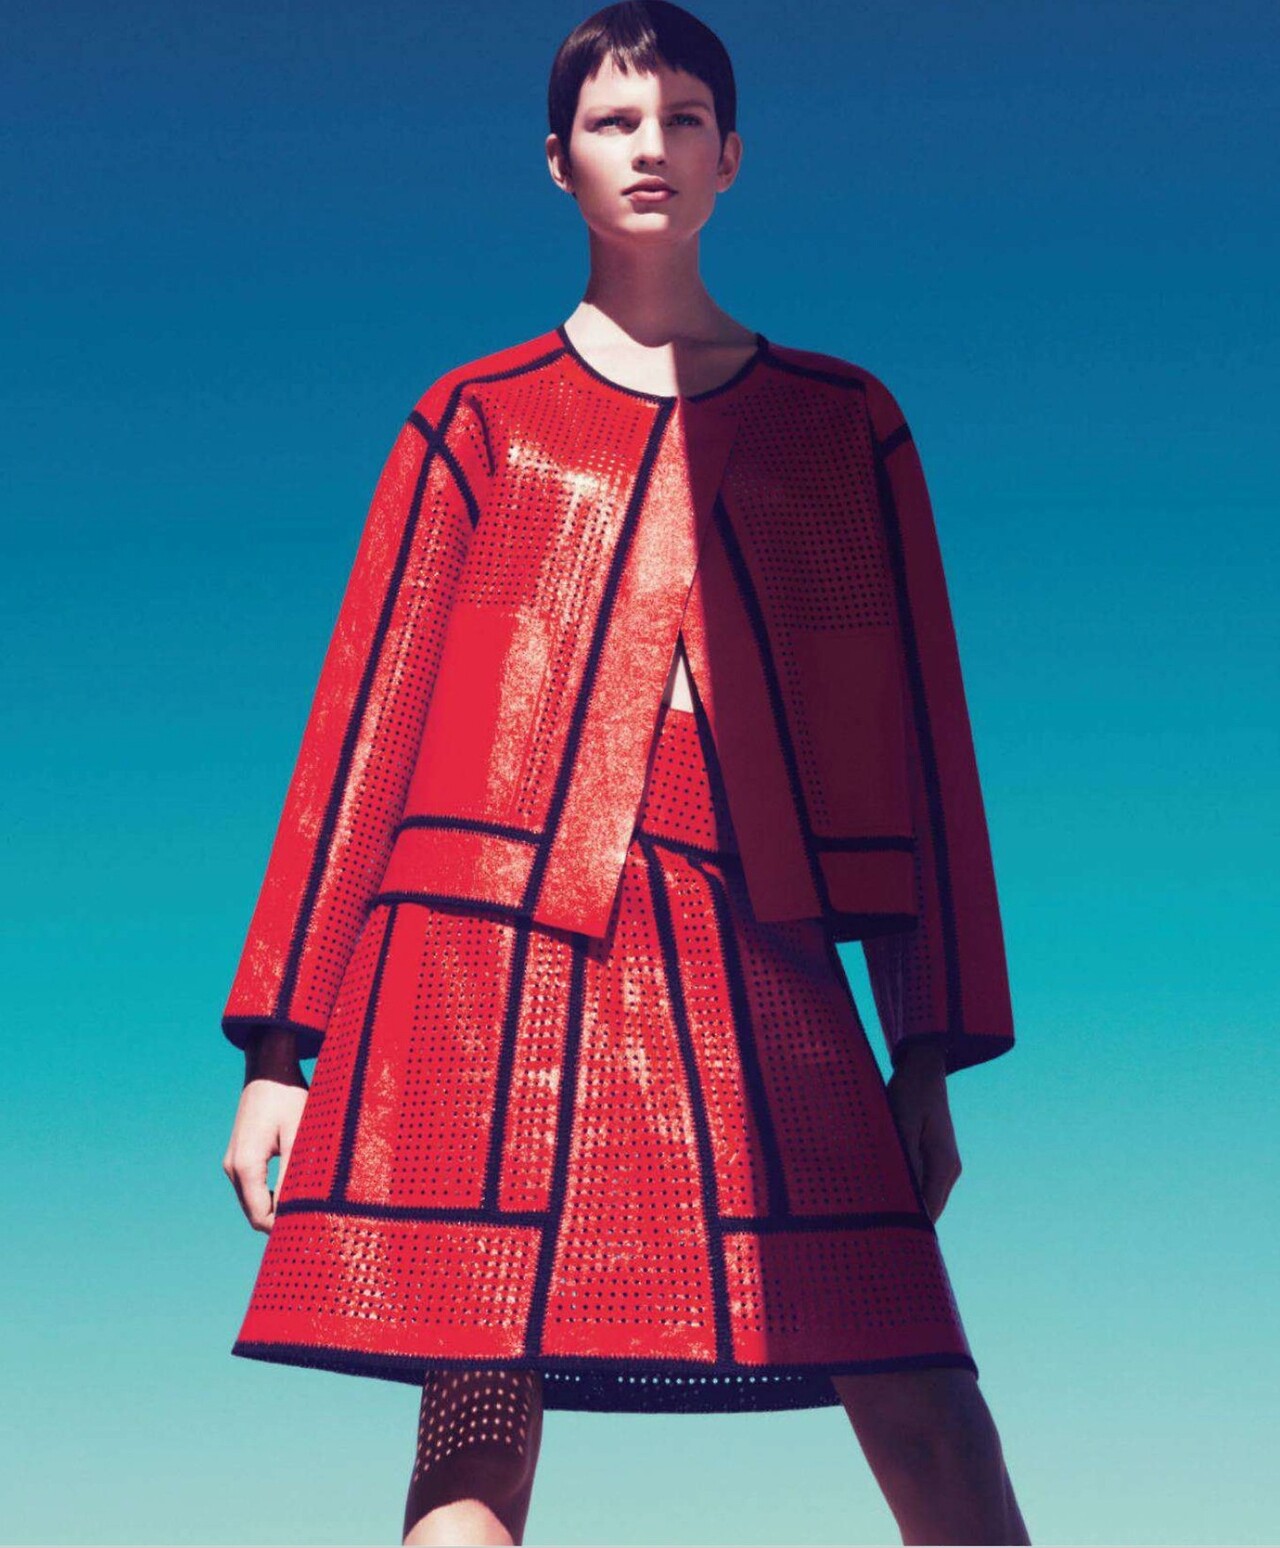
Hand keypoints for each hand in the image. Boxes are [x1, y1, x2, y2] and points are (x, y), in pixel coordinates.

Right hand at [223, 1078, 307, 1232]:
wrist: (269, 1066)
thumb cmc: (288, 1097)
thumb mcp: (298, 1135)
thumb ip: (293, 1176)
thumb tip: (295, 1212)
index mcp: (246, 1165)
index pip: (260, 1217)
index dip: (283, 1229)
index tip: (310, 1228)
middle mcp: (233, 1167)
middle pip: (254, 1212)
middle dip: (280, 1221)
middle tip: (312, 1221)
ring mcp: (233, 1160)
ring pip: (252, 1200)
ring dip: (275, 1208)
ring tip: (306, 1205)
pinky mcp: (239, 1154)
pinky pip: (252, 1186)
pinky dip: (269, 1194)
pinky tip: (292, 1189)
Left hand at [886, 1043, 960, 1222]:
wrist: (925, 1068)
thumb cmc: (910, 1091)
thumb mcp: (901, 1121)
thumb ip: (903, 1157)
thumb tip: (901, 1194)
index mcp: (944, 1165)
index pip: (928, 1210)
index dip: (908, 1229)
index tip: (884, 1240)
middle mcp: (948, 1170)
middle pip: (928, 1210)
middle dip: (904, 1221)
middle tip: (872, 1235)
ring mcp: (943, 1165)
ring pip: (924, 1199)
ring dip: (903, 1206)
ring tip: (874, 1218)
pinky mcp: (934, 1158)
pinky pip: (920, 1184)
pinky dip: (904, 1191)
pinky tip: (882, 1193)